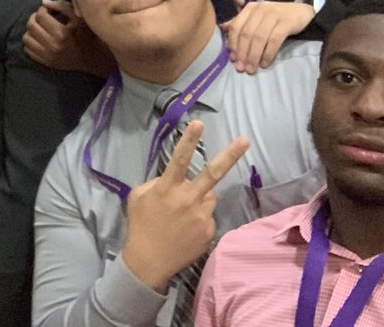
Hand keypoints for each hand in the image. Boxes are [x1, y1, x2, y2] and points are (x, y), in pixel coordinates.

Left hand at [23, 0, 116, 75]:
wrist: (92, 57)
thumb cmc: (86, 34)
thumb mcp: (78, 16)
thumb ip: (62, 6)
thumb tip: (43, 2)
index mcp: (62, 33)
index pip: (41, 15)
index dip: (43, 9)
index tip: (49, 11)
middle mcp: (53, 45)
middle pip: (31, 26)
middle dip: (34, 17)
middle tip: (42, 17)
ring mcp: (47, 56)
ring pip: (26, 38)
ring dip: (31, 30)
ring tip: (40, 28)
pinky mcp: (45, 62)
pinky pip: (27, 50)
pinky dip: (31, 42)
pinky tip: (39, 39)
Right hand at [122, 122, 249, 291]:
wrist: (149, 261)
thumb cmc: (140, 224)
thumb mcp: (139, 196)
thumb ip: (157, 182)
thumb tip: (174, 179)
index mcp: (167, 188)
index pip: (180, 159)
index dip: (189, 140)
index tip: (199, 122)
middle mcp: (187, 200)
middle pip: (212, 174)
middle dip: (230, 155)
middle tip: (245, 140)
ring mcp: (201, 217)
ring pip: (209, 196)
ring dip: (201, 197)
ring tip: (183, 213)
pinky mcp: (209, 231)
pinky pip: (208, 216)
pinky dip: (199, 218)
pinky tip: (185, 229)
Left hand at [221, 0, 313, 73]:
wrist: (302, 12)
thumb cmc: (277, 17)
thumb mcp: (258, 18)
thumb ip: (242, 23)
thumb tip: (223, 28)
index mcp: (250, 8)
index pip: (236, 26)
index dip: (233, 44)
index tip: (233, 59)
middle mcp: (260, 9)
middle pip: (246, 33)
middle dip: (242, 53)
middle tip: (242, 68)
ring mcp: (274, 14)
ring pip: (259, 38)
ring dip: (254, 56)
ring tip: (252, 69)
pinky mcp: (286, 22)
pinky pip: (274, 40)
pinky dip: (268, 53)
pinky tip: (265, 63)